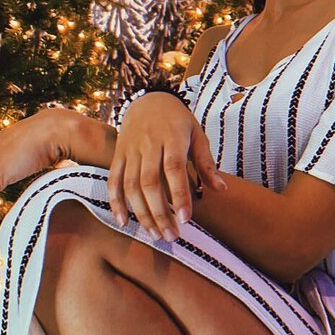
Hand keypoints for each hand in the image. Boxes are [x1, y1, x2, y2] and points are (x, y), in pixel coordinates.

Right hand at [107, 93, 225, 240]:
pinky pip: (113, 180)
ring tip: (155, 235)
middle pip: (150, 183)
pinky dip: (116, 202)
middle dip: (160, 213)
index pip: (174, 169)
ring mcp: (130, 149)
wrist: (148, 98)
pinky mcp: (118, 155)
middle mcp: (148, 144)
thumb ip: (206, 163)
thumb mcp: (197, 134)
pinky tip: (124, 222)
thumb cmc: (178, 121)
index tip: (186, 220)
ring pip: (131, 185)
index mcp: (172, 137)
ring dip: (141, 213)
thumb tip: (222, 190)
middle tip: (172, 236)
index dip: (179, 195)